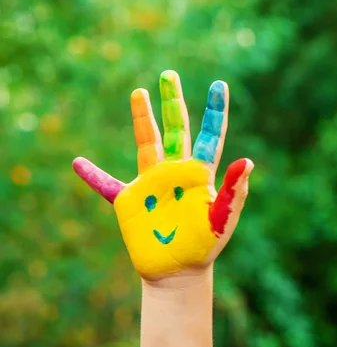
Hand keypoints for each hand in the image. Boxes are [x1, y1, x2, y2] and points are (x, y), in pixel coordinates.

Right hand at [73, 71, 252, 279]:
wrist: (179, 271)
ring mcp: (152, 183)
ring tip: (139, 92)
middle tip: (169, 75)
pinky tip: (78, 163)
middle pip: (175, 128)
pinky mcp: (129, 201)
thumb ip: (234, 191)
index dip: (215, 111)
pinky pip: (107, 185)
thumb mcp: (222, 218)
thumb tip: (247, 161)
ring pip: (146, 143)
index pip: (211, 135)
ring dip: (142, 118)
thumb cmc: (205, 245)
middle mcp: (176, 171)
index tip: (219, 85)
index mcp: (201, 173)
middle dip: (172, 101)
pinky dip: (93, 176)